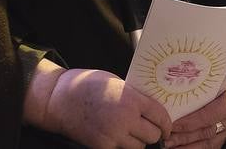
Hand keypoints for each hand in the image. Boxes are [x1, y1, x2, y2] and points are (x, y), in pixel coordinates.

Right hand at [43, 67, 172, 148]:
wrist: (58, 99)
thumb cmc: (85, 85)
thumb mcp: (114, 82)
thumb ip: (133, 96)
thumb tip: (150, 109)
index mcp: (130, 99)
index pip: (160, 116)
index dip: (166, 124)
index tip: (165, 127)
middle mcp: (125, 118)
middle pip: (153, 135)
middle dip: (153, 133)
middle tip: (147, 129)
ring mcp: (114, 134)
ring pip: (139, 146)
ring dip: (137, 141)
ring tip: (129, 132)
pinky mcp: (103, 146)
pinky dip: (121, 145)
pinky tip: (114, 135)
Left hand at [165, 64, 225, 146]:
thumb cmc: (221, 64)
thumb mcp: (214, 67)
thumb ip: (199, 77)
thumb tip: (171, 80)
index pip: (208, 116)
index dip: (188, 123)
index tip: (170, 124)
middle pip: (207, 132)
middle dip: (184, 138)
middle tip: (165, 139)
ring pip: (210, 142)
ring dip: (187, 146)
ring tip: (169, 145)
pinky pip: (213, 143)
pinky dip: (195, 146)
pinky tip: (180, 146)